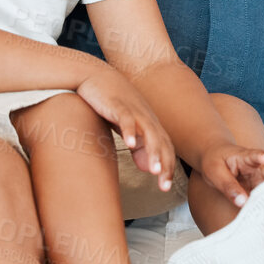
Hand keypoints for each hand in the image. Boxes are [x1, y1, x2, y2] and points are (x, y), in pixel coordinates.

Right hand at [76, 68, 176, 191]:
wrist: (97, 76)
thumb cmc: (112, 103)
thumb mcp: (128, 128)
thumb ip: (138, 146)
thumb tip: (147, 167)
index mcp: (150, 123)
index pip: (164, 148)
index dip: (167, 167)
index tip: (165, 187)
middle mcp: (146, 117)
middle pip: (161, 142)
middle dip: (164, 164)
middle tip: (164, 185)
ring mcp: (133, 109)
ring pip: (148, 131)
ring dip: (152, 151)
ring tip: (154, 170)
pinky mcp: (117, 104)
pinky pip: (126, 118)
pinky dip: (129, 130)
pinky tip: (129, 144)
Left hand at [197, 141, 263, 207]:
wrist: (214, 157)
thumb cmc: (215, 162)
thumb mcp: (215, 172)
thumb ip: (228, 187)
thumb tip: (242, 202)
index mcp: (245, 157)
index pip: (255, 156)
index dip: (261, 158)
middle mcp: (257, 168)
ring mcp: (259, 179)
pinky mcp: (257, 190)